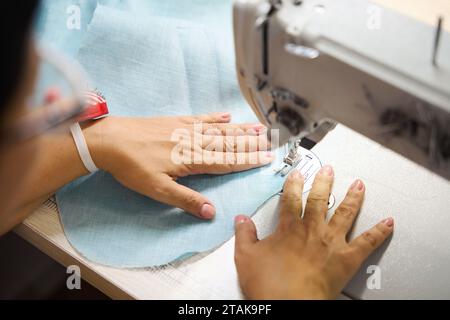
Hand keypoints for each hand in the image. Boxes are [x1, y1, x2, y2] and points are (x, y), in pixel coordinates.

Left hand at [84, 112, 273, 218]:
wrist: (110, 140)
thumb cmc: (131, 167)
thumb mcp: (156, 190)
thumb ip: (185, 200)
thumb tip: (210, 212)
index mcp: (191, 160)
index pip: (226, 161)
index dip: (248, 160)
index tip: (267, 158)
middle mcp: (193, 142)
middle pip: (228, 143)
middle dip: (251, 142)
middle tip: (272, 140)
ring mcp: (185, 129)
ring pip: (219, 129)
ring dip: (240, 129)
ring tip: (259, 127)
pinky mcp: (175, 121)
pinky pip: (201, 118)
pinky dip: (215, 117)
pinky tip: (227, 115)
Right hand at [234, 166, 393, 298]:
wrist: (289, 303)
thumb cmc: (269, 283)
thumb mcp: (246, 257)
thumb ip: (244, 235)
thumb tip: (241, 220)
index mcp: (290, 228)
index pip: (291, 199)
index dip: (294, 184)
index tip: (297, 174)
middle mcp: (313, 230)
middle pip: (320, 200)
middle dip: (324, 182)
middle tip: (328, 170)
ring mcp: (332, 242)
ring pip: (345, 213)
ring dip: (352, 197)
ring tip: (359, 185)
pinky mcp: (347, 259)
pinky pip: (367, 242)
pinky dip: (379, 232)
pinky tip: (388, 223)